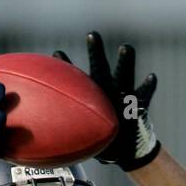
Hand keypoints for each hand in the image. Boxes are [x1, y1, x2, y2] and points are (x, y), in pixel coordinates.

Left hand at [53, 32, 160, 171]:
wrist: (126, 150)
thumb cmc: (102, 140)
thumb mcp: (82, 137)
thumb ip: (64, 134)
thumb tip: (35, 143)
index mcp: (93, 94)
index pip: (77, 77)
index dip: (66, 66)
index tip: (56, 54)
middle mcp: (108, 89)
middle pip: (100, 67)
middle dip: (96, 51)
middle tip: (92, 34)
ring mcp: (125, 96)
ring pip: (125, 75)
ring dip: (125, 62)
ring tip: (125, 47)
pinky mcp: (140, 106)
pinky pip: (145, 95)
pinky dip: (148, 86)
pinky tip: (151, 77)